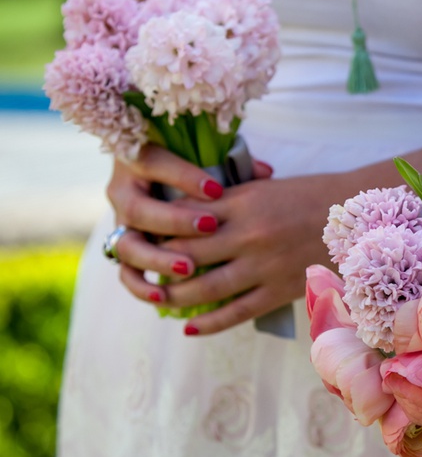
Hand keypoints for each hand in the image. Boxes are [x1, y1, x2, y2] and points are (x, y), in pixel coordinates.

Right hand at [108, 144, 270, 304]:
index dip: (184, 177)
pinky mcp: (125, 251)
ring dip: (157, 259)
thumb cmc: (193, 169)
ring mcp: (122, 225)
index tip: (216, 189)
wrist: (159, 182)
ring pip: (128, 246)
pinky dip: (141, 286)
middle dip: (174, 221)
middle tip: (209, 227)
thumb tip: (265, 172)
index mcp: (140, 160)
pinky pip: (127, 273)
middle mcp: (125, 193)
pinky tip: (161, 295)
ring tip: (188, 268)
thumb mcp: (208, 160)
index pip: (156, 163)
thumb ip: (232, 165)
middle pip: (139, 209)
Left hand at [153, 172, 341, 334]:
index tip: (142, 237)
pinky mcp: (280, 290)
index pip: (182, 220)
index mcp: (242, 204)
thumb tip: (181, 214)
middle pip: (185, 257)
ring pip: (205, 290)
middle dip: (158, 266)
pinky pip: (237, 312)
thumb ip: (225, 201)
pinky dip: (210, 323)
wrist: (356, 216)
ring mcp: (264, 266)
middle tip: (141, 272)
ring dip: (176, 298)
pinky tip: (190, 327)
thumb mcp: (262, 187)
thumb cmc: (308, 195)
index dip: (157, 231)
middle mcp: (248, 236)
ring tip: (159, 300)